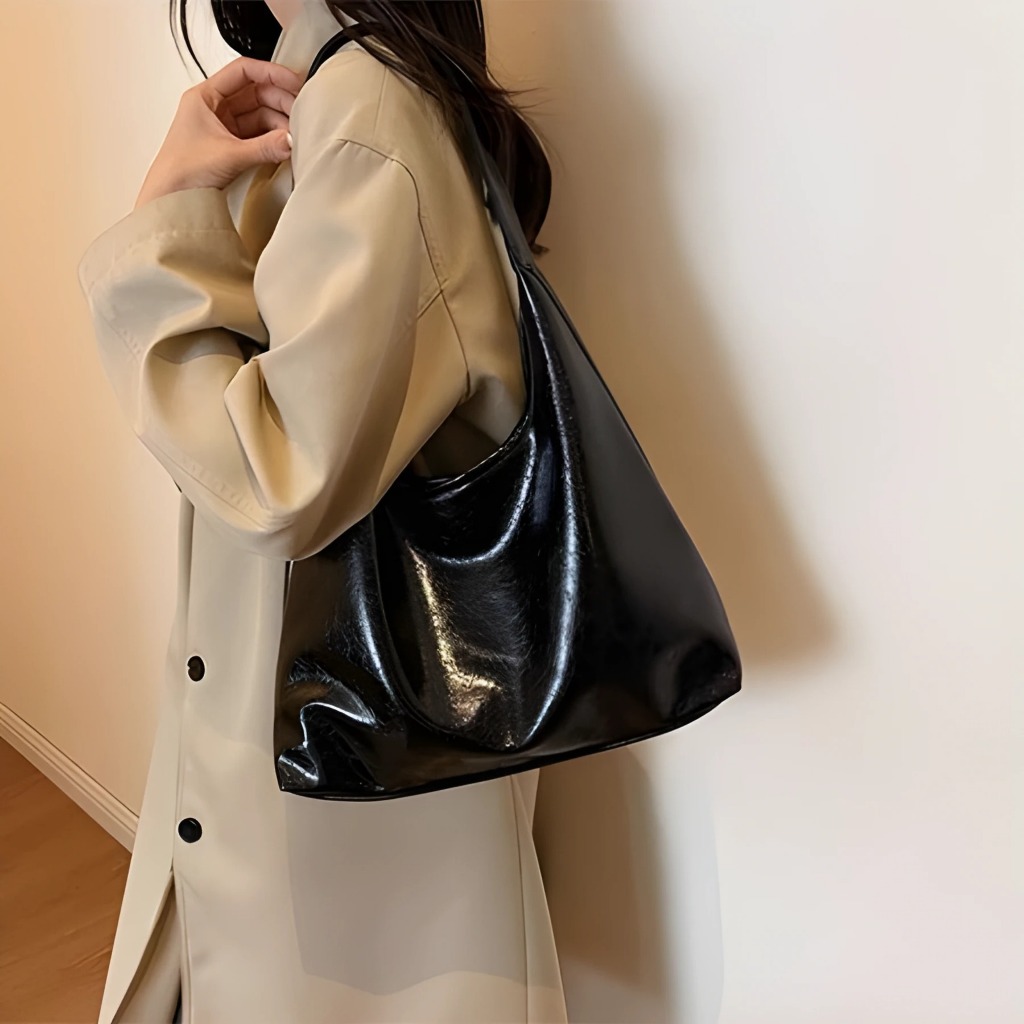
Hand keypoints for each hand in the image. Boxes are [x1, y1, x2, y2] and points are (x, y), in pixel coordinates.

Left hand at [134, 57, 303, 209]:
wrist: (170, 199)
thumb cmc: (181, 172)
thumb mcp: (229, 155)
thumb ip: (265, 147)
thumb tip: (291, 139)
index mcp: (205, 96)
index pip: (244, 71)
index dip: (272, 73)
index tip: (294, 82)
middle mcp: (214, 108)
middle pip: (256, 93)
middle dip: (280, 100)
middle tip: (300, 111)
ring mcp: (223, 127)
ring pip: (259, 115)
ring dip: (279, 122)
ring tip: (294, 133)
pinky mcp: (231, 146)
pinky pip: (258, 135)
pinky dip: (273, 138)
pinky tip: (284, 144)